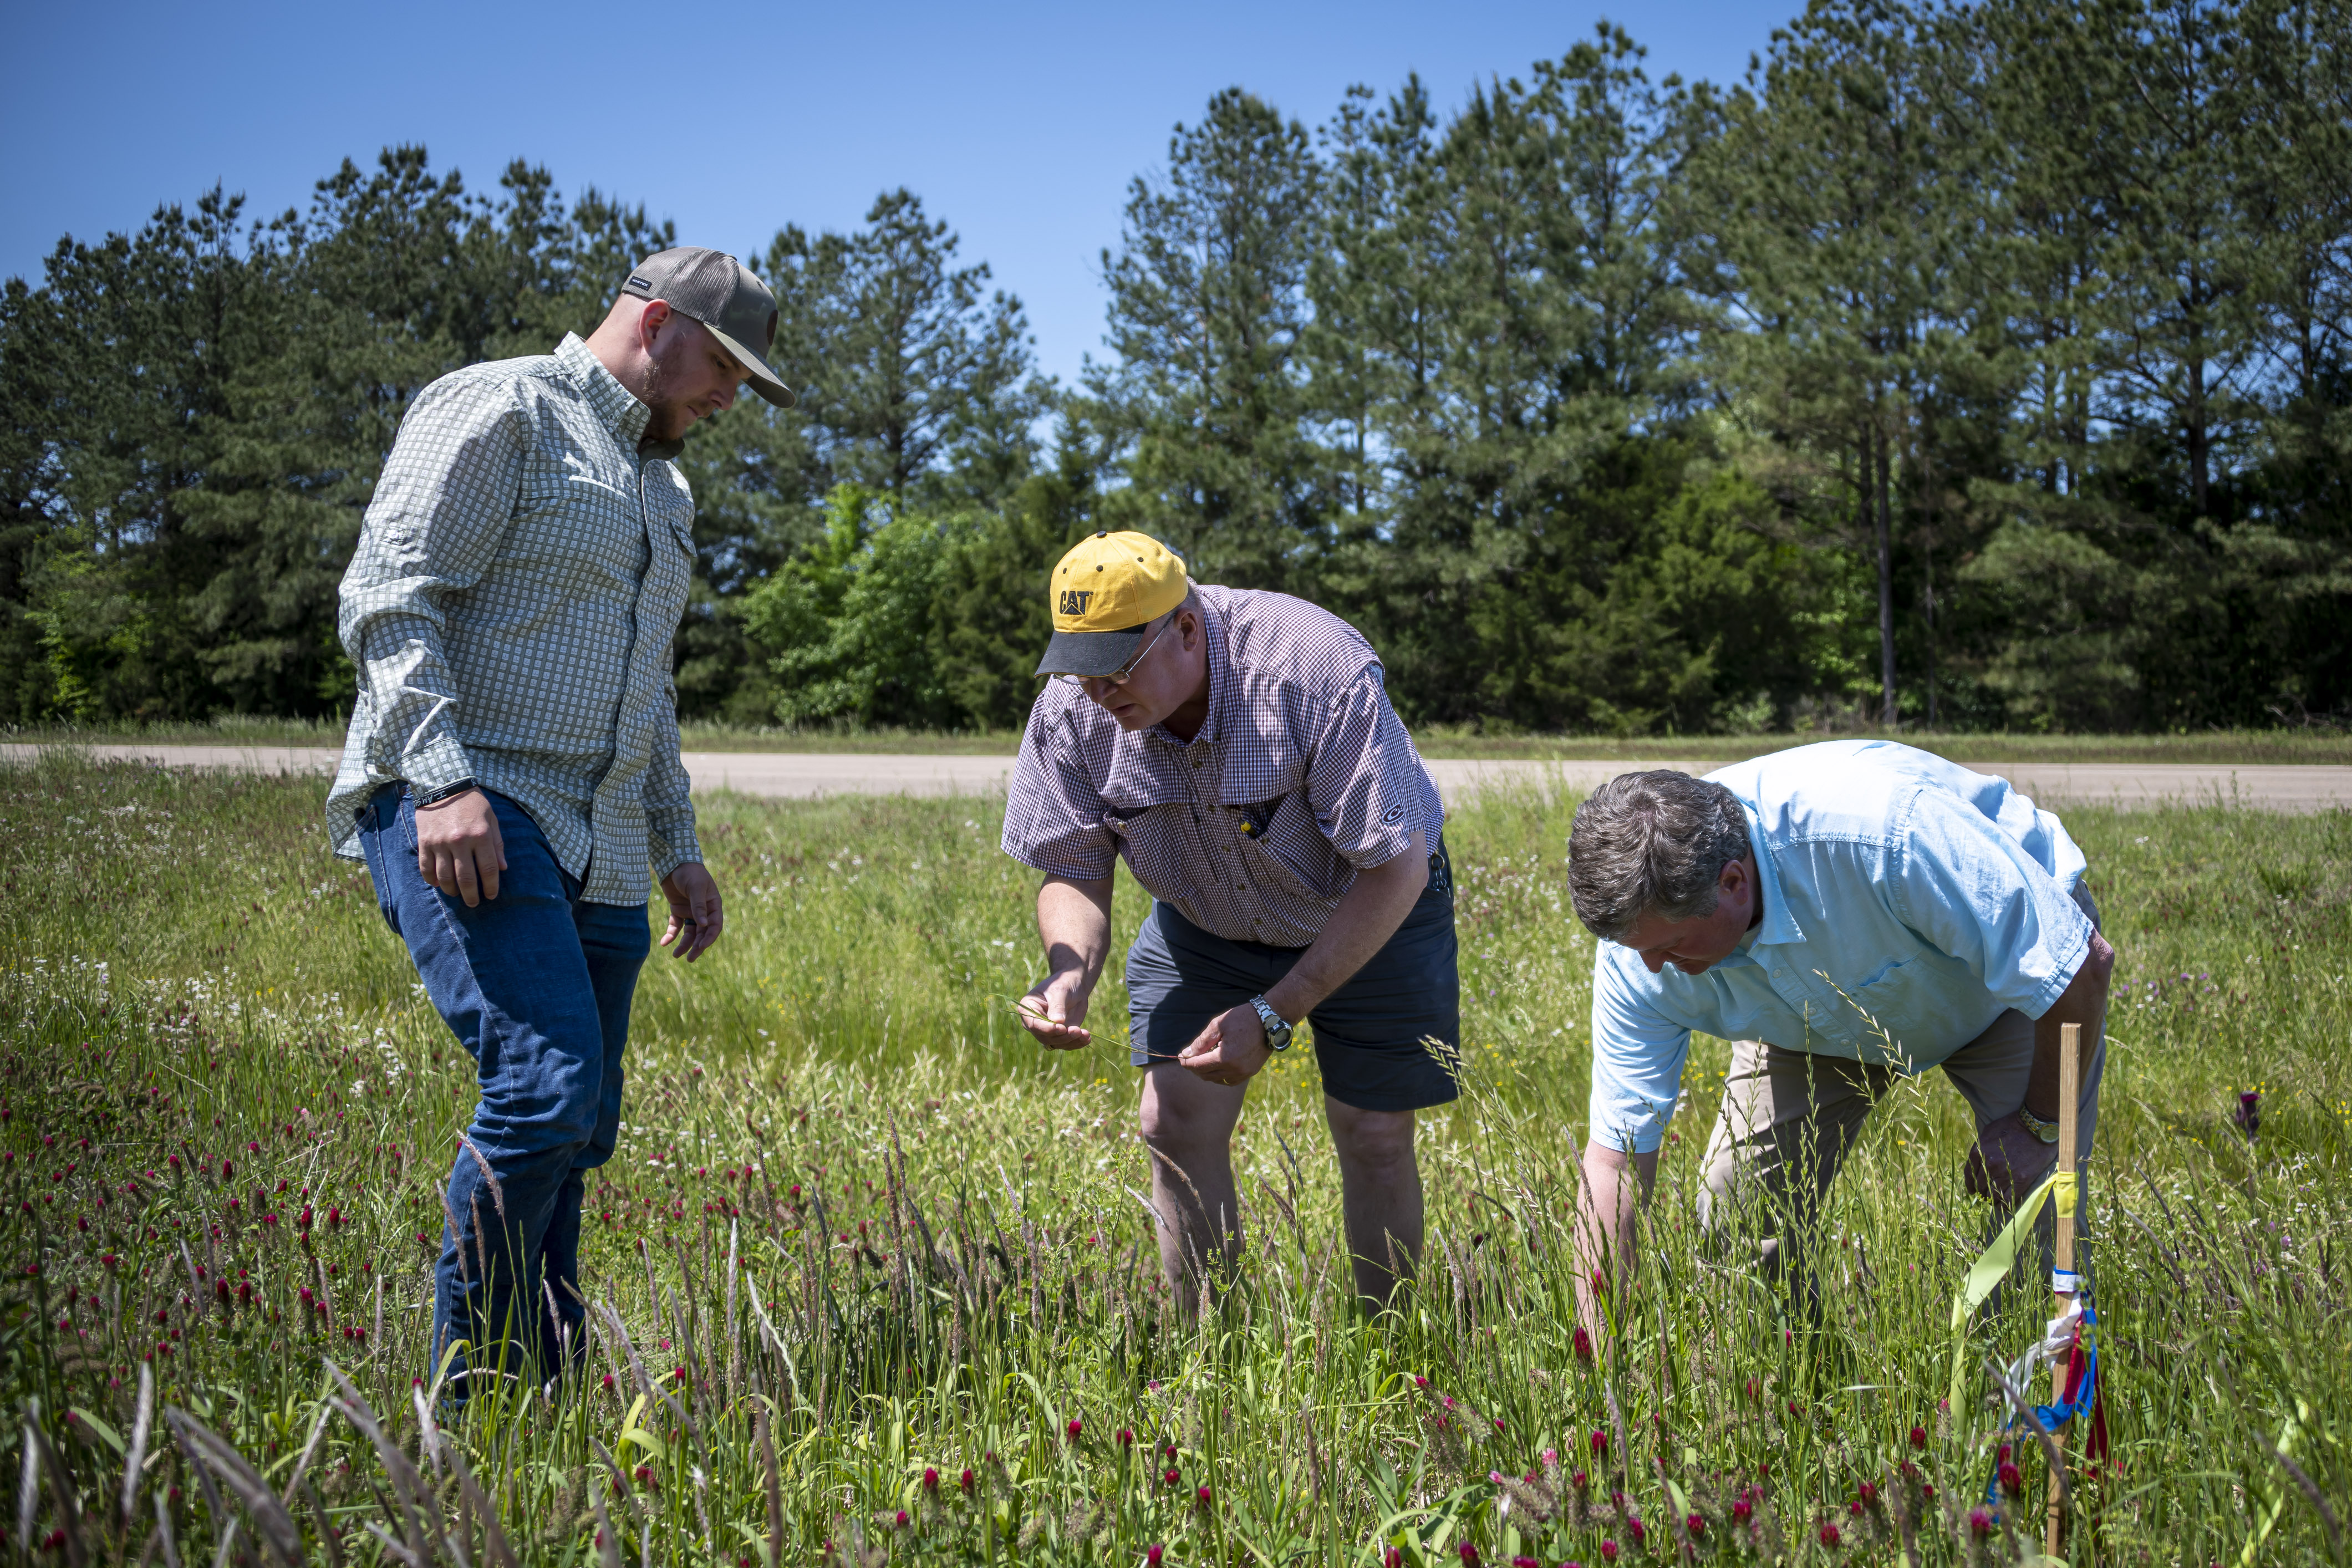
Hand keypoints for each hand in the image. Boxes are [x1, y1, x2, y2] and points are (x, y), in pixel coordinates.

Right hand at [415, 789, 504, 905]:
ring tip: (457, 894)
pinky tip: (437, 884)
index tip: (491, 895)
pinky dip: (431, 880)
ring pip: (445, 877)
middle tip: (473, 903)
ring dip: (451, 890)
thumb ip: (497, 844)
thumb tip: (503, 869)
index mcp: (481, 835)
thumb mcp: (491, 819)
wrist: (443, 785)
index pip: (488, 869)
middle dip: (471, 895)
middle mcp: (460, 841)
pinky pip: (426, 868)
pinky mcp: (425, 842)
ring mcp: (440, 842)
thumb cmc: (472, 803)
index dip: (491, 886)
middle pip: (466, 878)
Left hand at [659, 863, 723, 960]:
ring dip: (683, 944)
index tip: (700, 947)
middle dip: (696, 946)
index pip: (714, 926)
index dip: (709, 938)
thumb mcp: (695, 887)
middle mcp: (703, 911)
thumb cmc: (689, 872)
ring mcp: (690, 912)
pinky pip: (675, 926)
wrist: (673, 862)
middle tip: (689, 959)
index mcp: (713, 906)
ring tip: (675, 955)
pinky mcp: (677, 910)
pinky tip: (664, 943)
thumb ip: (699, 905)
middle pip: (702, 933)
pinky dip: (670, 935)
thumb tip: (703, 925)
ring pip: (689, 933)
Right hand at [1016, 969, 1093, 1048]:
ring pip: (1056, 1043)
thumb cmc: (1063, 983)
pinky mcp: (1059, 1035)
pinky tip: (1086, 1038)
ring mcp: (1047, 1030)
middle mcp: (1034, 1022)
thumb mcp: (1059, 991)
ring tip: (1085, 1034)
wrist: (1074, 985)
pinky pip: (1066, 1044)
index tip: (1062, 1028)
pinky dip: (1077, 1043)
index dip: (1048, 1029)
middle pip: (1045, 1037)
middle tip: (1077, 1031)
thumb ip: (1057, 1006)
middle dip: (1062, 1037)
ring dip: (1071, 1041)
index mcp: (1027, 1008)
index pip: (1034, 1024)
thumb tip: (1057, 1023)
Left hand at [1177, 1005, 1270, 1086]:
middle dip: (1195, 1068)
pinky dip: (1221, 1075)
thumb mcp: (1217, 1026)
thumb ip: (1201, 1042)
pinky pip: (1230, 1080)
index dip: (1186, 1062)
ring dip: (1207, 1072)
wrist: (1269, 1020)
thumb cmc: (1242, 1018)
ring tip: (1204, 1060)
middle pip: (1206, 1075)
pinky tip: (1218, 1065)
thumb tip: (1186, 1054)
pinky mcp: (1251, 1072)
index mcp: (1225, 1058)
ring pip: (1218, 1080)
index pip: (1198, 1066)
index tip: (1180, 1057)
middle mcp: (1235, 1070)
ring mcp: (1244, 1073)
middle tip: (1189, 1057)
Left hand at [1964, 1110, 2057, 1206]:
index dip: (1970, 1185)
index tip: (1972, 1190)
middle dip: (1982, 1192)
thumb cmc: (2012, 1125)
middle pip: (1981, 1186)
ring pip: (1993, 1194)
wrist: (2035, 1127)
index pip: (1970, 1175)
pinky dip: (2005, 1205)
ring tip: (1995, 1201)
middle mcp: (1989, 1165)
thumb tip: (1977, 1161)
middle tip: (1986, 1195)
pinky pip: (2008, 1199)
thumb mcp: (1988, 1132)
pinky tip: (2004, 1206)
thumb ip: (1980, 1147)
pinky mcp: (2021, 1180)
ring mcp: (2005, 1173)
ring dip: (1992, 1199)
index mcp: (1979, 1152)